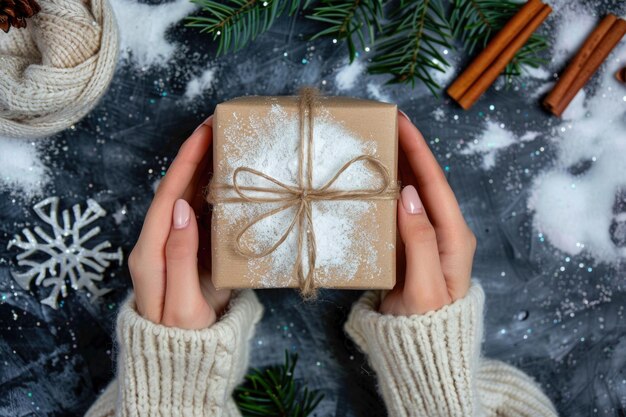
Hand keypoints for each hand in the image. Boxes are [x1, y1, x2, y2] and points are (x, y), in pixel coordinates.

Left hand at [127, 116, 230, 328]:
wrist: (184, 357)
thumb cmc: (183, 336)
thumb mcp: (181, 302)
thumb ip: (179, 255)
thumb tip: (181, 206)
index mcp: (151, 251)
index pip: (167, 196)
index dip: (185, 162)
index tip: (203, 132)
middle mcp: (160, 241)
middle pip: (176, 189)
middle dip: (195, 155)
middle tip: (217, 125)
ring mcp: (175, 245)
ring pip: (189, 197)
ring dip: (204, 168)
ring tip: (224, 141)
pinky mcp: (190, 250)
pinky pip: (200, 213)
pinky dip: (213, 190)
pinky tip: (227, 177)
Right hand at [380, 112, 475, 315]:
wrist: (422, 353)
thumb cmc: (426, 324)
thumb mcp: (426, 284)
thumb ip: (420, 239)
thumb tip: (407, 194)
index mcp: (454, 236)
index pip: (434, 182)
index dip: (418, 149)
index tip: (401, 121)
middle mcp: (443, 230)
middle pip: (424, 181)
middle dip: (407, 149)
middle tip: (384, 122)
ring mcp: (425, 238)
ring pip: (410, 193)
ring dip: (396, 166)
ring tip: (376, 141)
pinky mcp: (409, 246)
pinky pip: (397, 211)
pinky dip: (385, 190)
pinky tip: (371, 180)